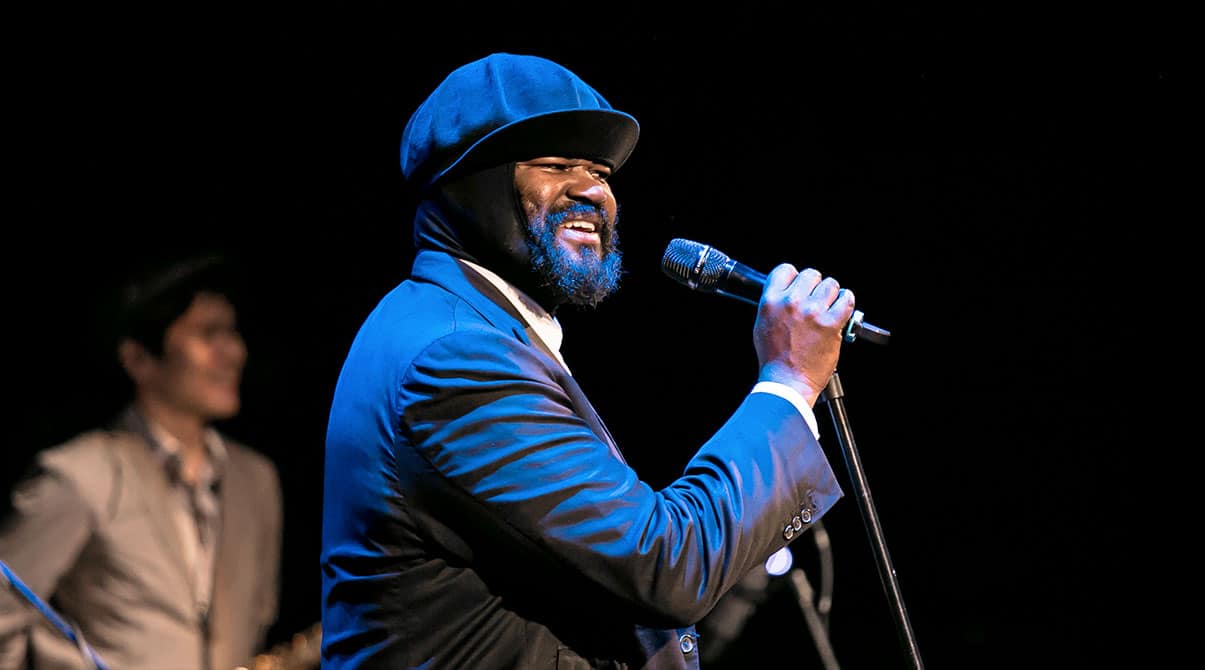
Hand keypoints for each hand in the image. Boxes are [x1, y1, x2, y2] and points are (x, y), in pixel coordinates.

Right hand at [753, 264, 855, 405]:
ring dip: (832, 295)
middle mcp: (791, 303)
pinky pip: (846, 300)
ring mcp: (812, 312)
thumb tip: (785, 292)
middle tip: (816, 300)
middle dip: (815, 286)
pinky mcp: (830, 324)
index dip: (794, 277)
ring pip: (831, 285)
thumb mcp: (762, 325)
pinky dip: (846, 302)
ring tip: (829, 307)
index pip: (785, 270)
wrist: (787, 381)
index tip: (799, 285)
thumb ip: (773, 304)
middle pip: (811, 274)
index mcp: (770, 301)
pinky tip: (842, 309)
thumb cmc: (774, 358)